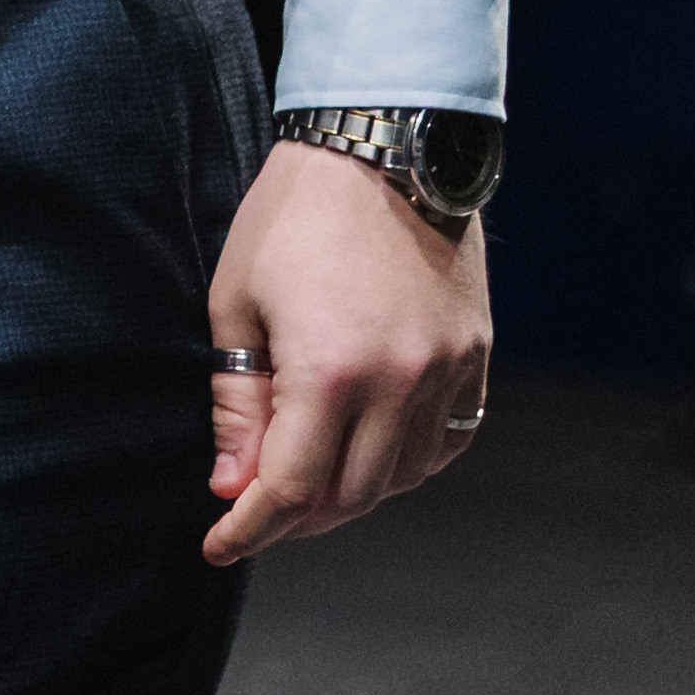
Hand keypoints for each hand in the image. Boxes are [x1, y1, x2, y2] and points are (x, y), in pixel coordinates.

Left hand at [200, 140, 492, 564]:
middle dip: (297, 517)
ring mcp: (448, 373)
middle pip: (351, 496)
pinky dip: (405, 462)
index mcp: (331, 372)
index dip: (251, 527)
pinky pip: (445, 442)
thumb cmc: (292, 217)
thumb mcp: (237, 303)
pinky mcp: (476, 358)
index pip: (292, 488)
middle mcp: (401, 384)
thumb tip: (230, 483)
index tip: (218, 546)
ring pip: (402, 477)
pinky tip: (370, 449)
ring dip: (352, 493)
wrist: (384, 148)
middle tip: (255, 510)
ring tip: (307, 478)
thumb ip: (237, 403)